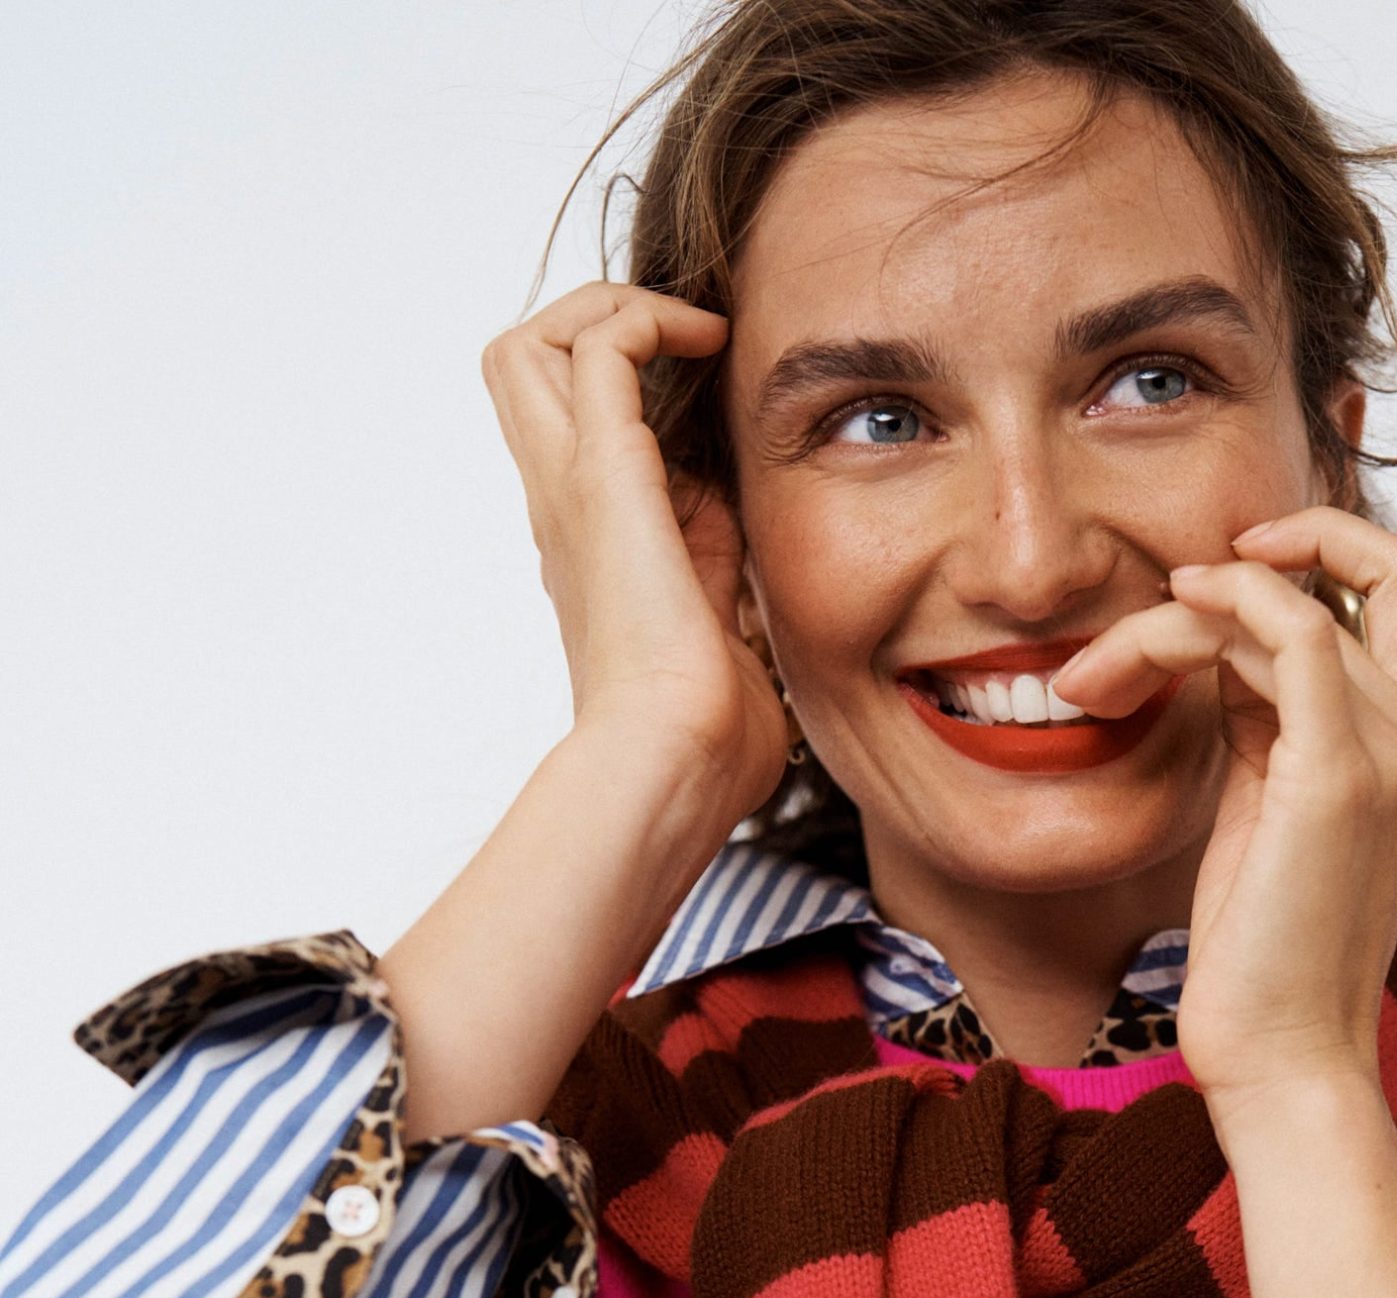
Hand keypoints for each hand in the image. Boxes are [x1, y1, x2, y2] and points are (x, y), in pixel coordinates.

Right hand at [480, 282, 786, 827]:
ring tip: (687, 335)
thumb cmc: (710, 739)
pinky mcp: (604, 476)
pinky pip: (599, 344)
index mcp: (592, 547)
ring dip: (607, 312)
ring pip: (530, 343)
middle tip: (675, 348)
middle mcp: (562, 509)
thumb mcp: (729, 638)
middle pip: (520, 371)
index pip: (573, 432)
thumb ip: (730, 583)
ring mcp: (572, 490)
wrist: (680, 762)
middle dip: (589, 328)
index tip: (705, 401)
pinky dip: (647, 317)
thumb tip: (753, 551)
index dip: (627, 395)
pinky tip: (709, 342)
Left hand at [1051, 509, 1396, 1115]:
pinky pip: (1292, 628)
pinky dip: (1221, 603)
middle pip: (1381, 564)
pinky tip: (1157, 625)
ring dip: (1180, 613)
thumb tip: (1224, 643)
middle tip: (1169, 591)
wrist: (1284, 1054)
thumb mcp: (1270, 806)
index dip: (1324, 548)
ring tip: (1095, 674)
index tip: (1228, 569)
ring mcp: (1396, 747)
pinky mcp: (1339, 771)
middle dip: (1277, 543)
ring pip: (1292, 601)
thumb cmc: (1266, 950)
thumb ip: (1267, 718)